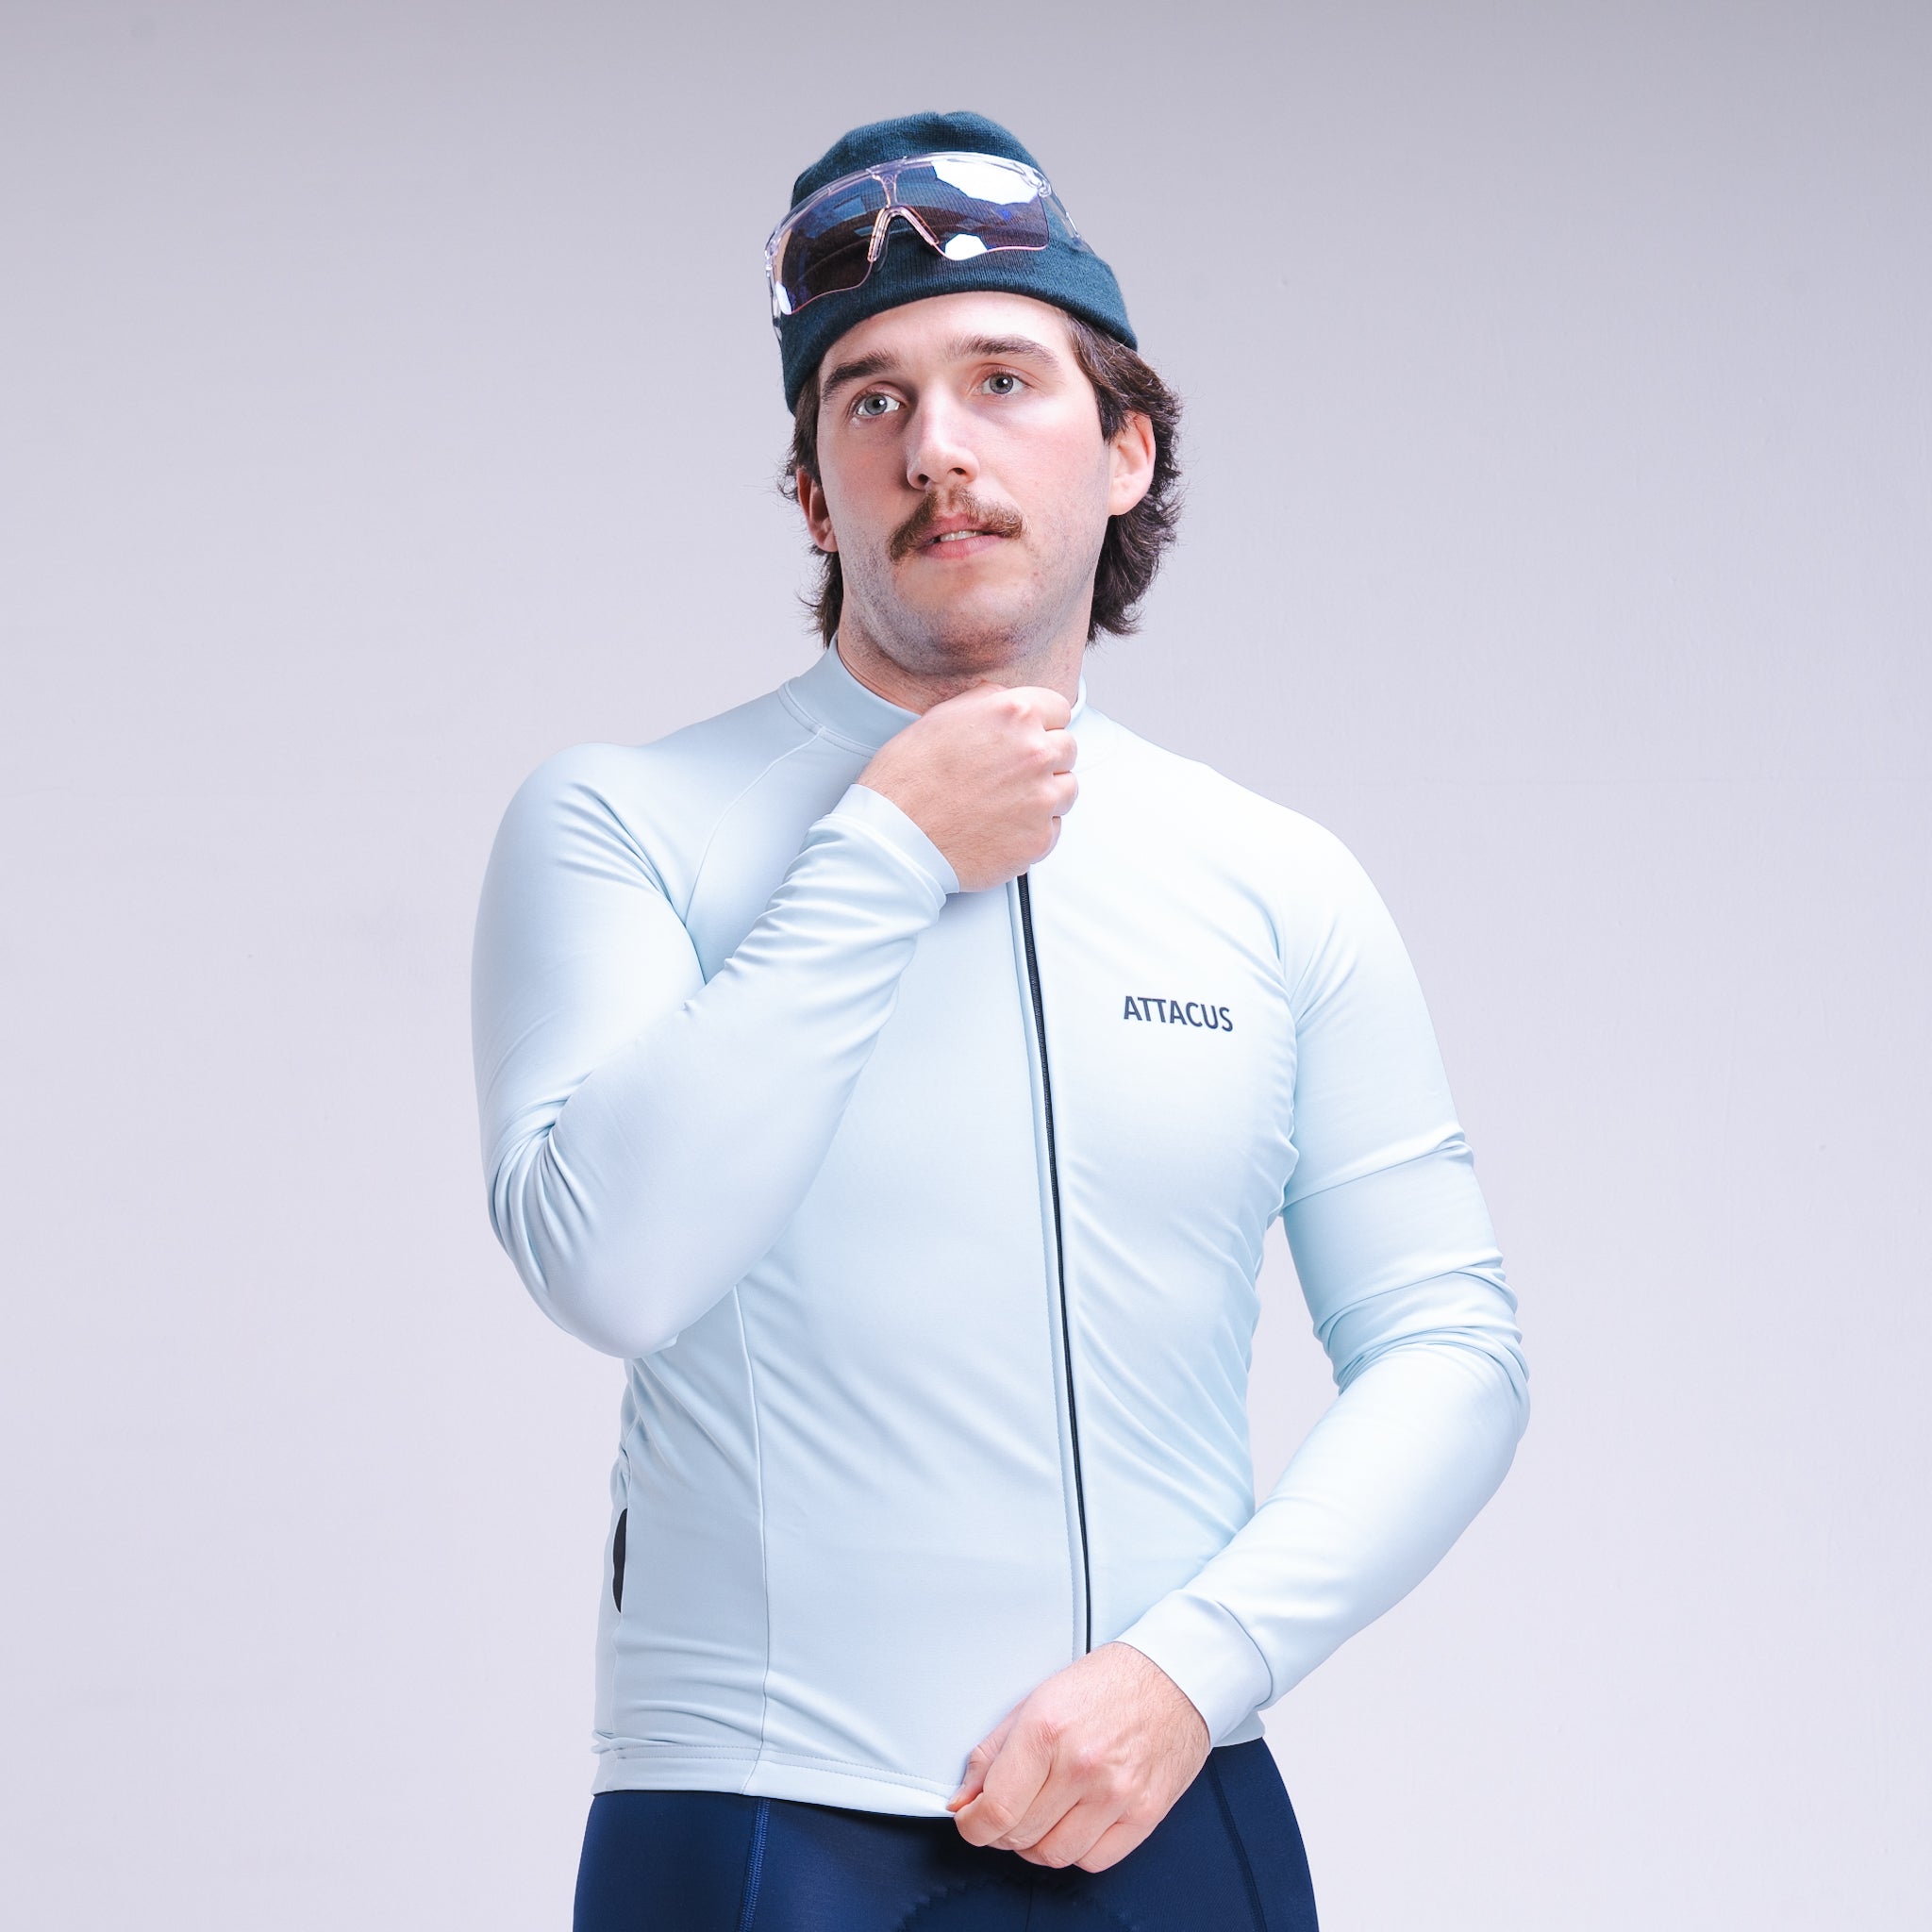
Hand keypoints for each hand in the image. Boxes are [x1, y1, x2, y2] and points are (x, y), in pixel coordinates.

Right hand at [856, 683, 1076, 892]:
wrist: (894, 838)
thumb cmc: (906, 782)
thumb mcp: (939, 718)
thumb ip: (985, 704)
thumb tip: (1004, 702)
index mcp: (1013, 714)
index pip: (1058, 707)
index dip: (1040, 722)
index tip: (1028, 735)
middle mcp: (1035, 753)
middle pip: (1067, 747)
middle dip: (1044, 757)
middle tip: (1011, 773)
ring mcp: (1042, 799)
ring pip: (1067, 789)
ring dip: (1045, 793)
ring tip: (1005, 801)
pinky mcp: (1039, 839)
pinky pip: (1053, 828)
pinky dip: (1033, 828)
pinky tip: (1000, 826)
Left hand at [946, 1642, 1210, 1872]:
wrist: (1174, 1675)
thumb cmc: (1109, 1681)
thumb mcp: (1038, 1698)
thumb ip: (993, 1752)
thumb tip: (964, 1798)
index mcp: (1048, 1729)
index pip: (995, 1809)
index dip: (972, 1825)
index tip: (970, 1820)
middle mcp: (1082, 1765)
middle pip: (1019, 1834)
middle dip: (1000, 1830)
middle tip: (1004, 1811)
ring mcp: (1116, 1794)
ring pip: (1053, 1854)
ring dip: (1035, 1844)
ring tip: (1038, 1816)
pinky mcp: (1144, 1813)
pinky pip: (1093, 1859)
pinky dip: (1074, 1849)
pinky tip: (1072, 1822)